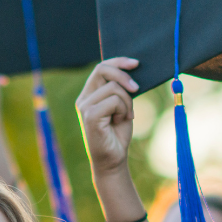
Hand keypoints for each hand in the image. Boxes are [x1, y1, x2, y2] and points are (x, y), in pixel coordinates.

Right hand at [76, 58, 139, 177]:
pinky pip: (114, 101)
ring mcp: (85, 107)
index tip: (136, 64)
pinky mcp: (90, 115)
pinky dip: (124, 110)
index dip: (118, 62)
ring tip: (126, 116)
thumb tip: (132, 70)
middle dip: (124, 76)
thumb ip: (120, 90)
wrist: (113, 160)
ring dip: (128, 102)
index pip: (101, 68)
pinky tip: (121, 121)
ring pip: (114, 88)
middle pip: (103, 70)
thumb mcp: (122, 106)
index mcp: (89, 94)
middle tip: (137, 89)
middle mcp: (84, 98)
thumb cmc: (117, 134)